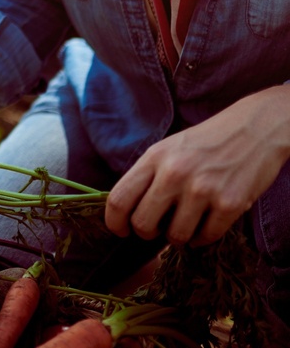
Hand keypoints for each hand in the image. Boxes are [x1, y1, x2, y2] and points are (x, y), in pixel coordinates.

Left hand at [105, 86, 289, 245]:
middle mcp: (174, 174)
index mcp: (154, 158)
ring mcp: (202, 190)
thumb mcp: (166, 150)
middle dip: (147, 233)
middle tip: (157, 228)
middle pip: (143, 223)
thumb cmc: (205, 142)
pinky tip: (205, 225)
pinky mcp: (230, 204)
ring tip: (185, 225)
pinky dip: (203, 238)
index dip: (114, 222)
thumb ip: (148, 176)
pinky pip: (206, 237)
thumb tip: (129, 211)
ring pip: (176, 236)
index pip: (119, 198)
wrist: (253, 129)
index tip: (121, 230)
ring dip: (178, 237)